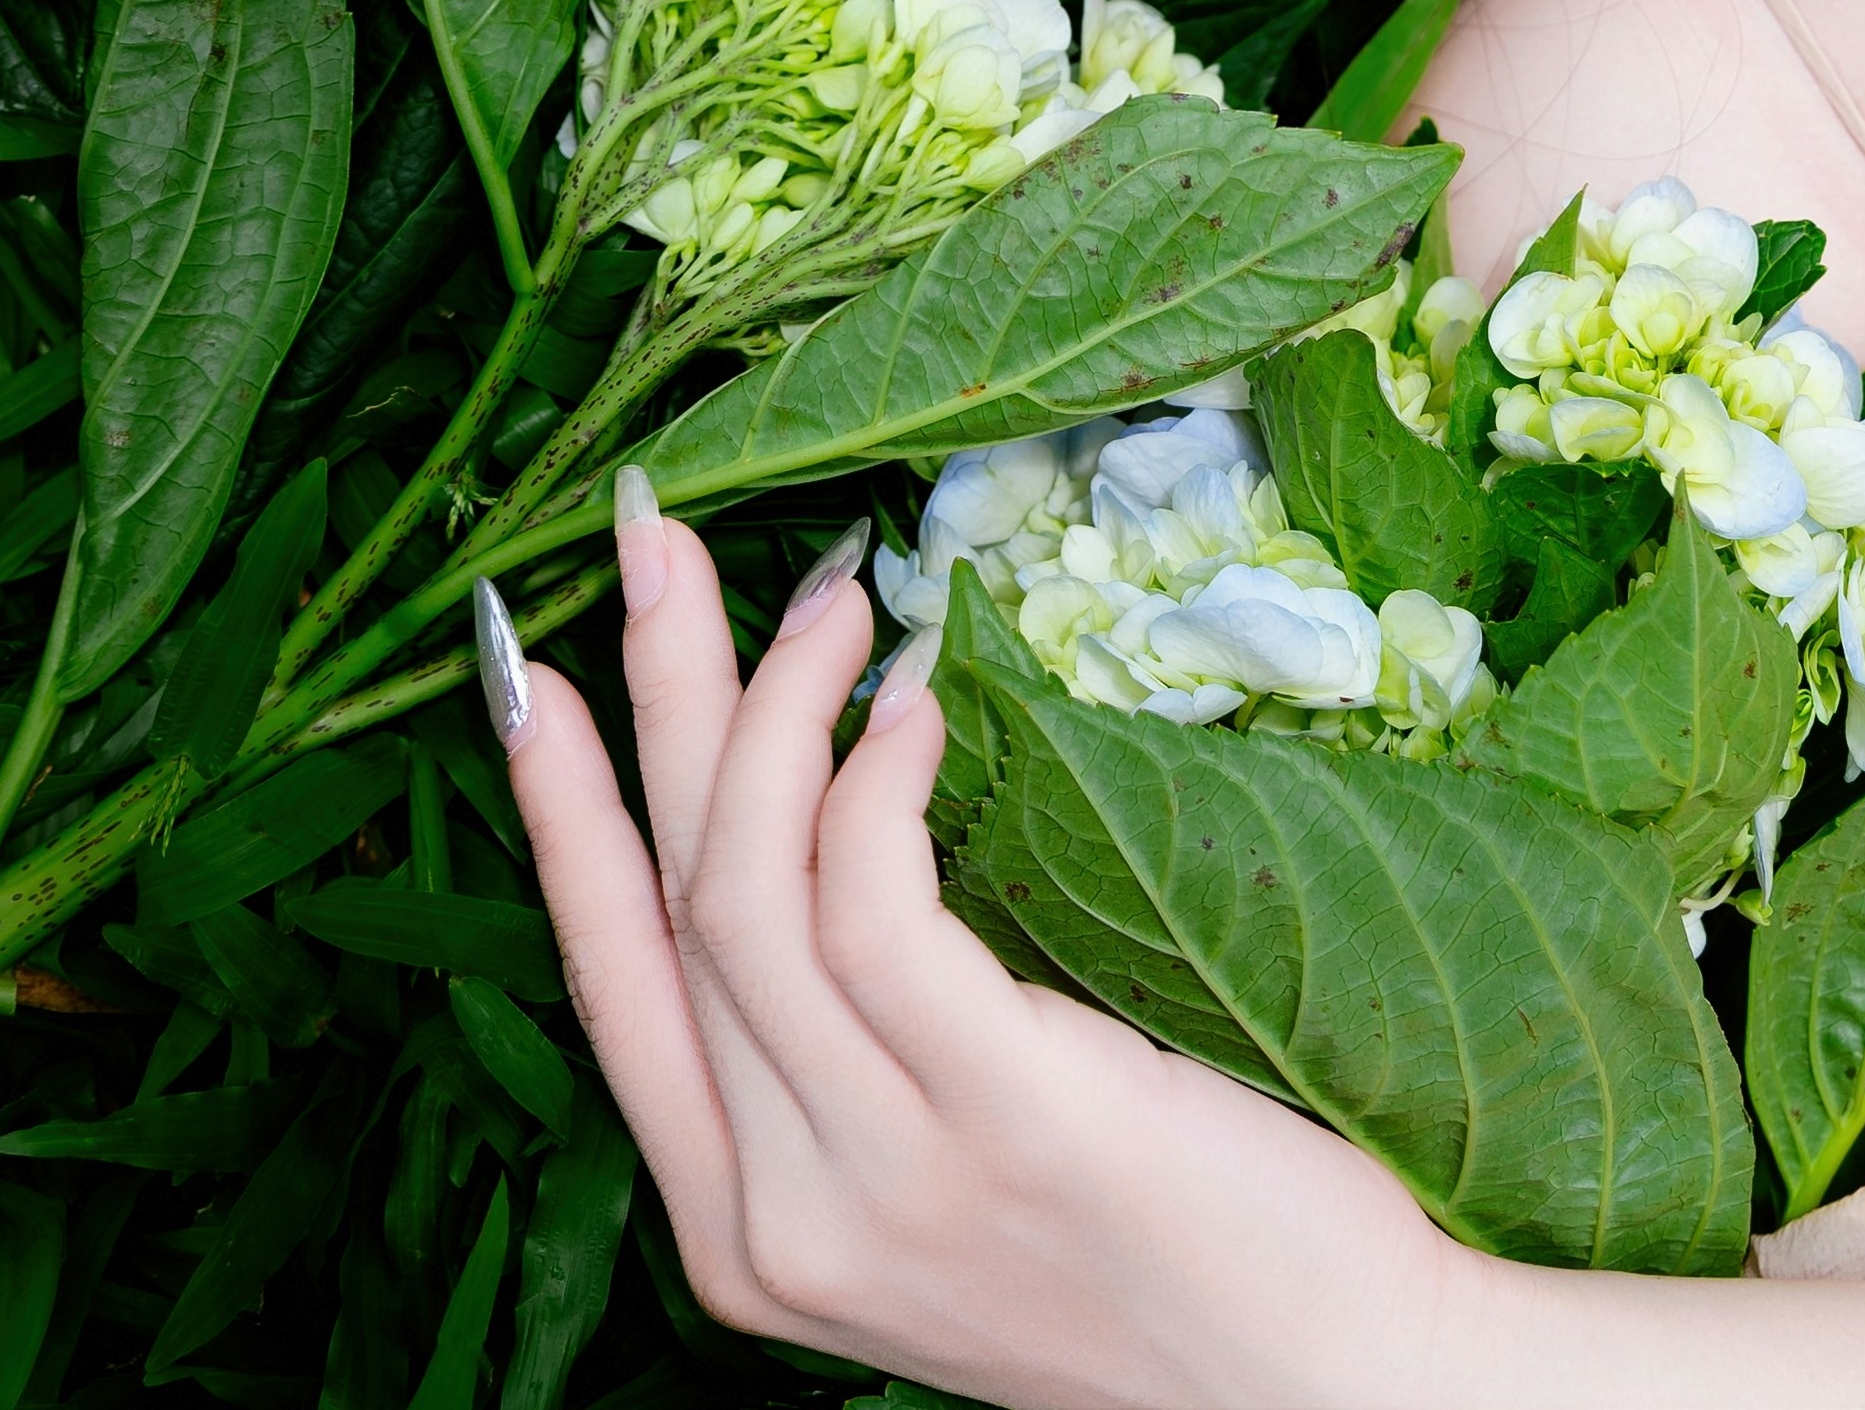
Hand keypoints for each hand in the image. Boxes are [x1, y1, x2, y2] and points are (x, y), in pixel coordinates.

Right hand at [494, 474, 1486, 1409]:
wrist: (1335, 1389)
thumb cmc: (1164, 1269)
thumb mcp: (944, 1197)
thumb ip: (850, 1081)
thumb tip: (809, 850)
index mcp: (745, 1240)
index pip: (607, 984)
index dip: (558, 810)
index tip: (529, 663)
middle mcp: (782, 1223)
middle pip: (672, 902)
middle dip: (651, 694)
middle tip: (659, 539)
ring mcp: (884, 1182)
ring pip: (747, 888)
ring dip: (773, 705)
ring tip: (832, 596)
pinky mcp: (1004, 1117)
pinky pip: (874, 905)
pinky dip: (872, 775)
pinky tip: (916, 703)